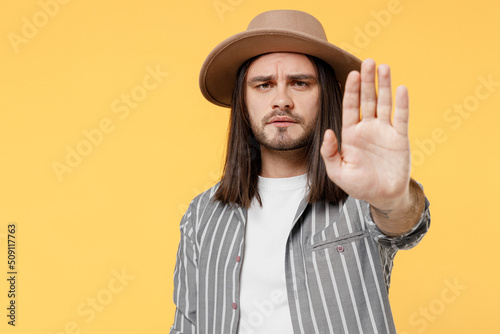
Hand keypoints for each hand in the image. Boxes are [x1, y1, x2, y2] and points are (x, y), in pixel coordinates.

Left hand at [320, 59, 410, 209]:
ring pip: (384, 103)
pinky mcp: (400, 138)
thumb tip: (328, 132)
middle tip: (368, 62)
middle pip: (367, 99)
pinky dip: (402, 103)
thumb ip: (330, 153)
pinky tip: (401, 88)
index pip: (350, 107)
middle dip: (367, 81)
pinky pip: (401, 117)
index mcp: (351, 134)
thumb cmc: (359, 185)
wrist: (383, 196)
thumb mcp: (337, 172)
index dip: (351, 91)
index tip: (352, 74)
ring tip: (384, 67)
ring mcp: (384, 131)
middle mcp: (367, 128)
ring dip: (384, 86)